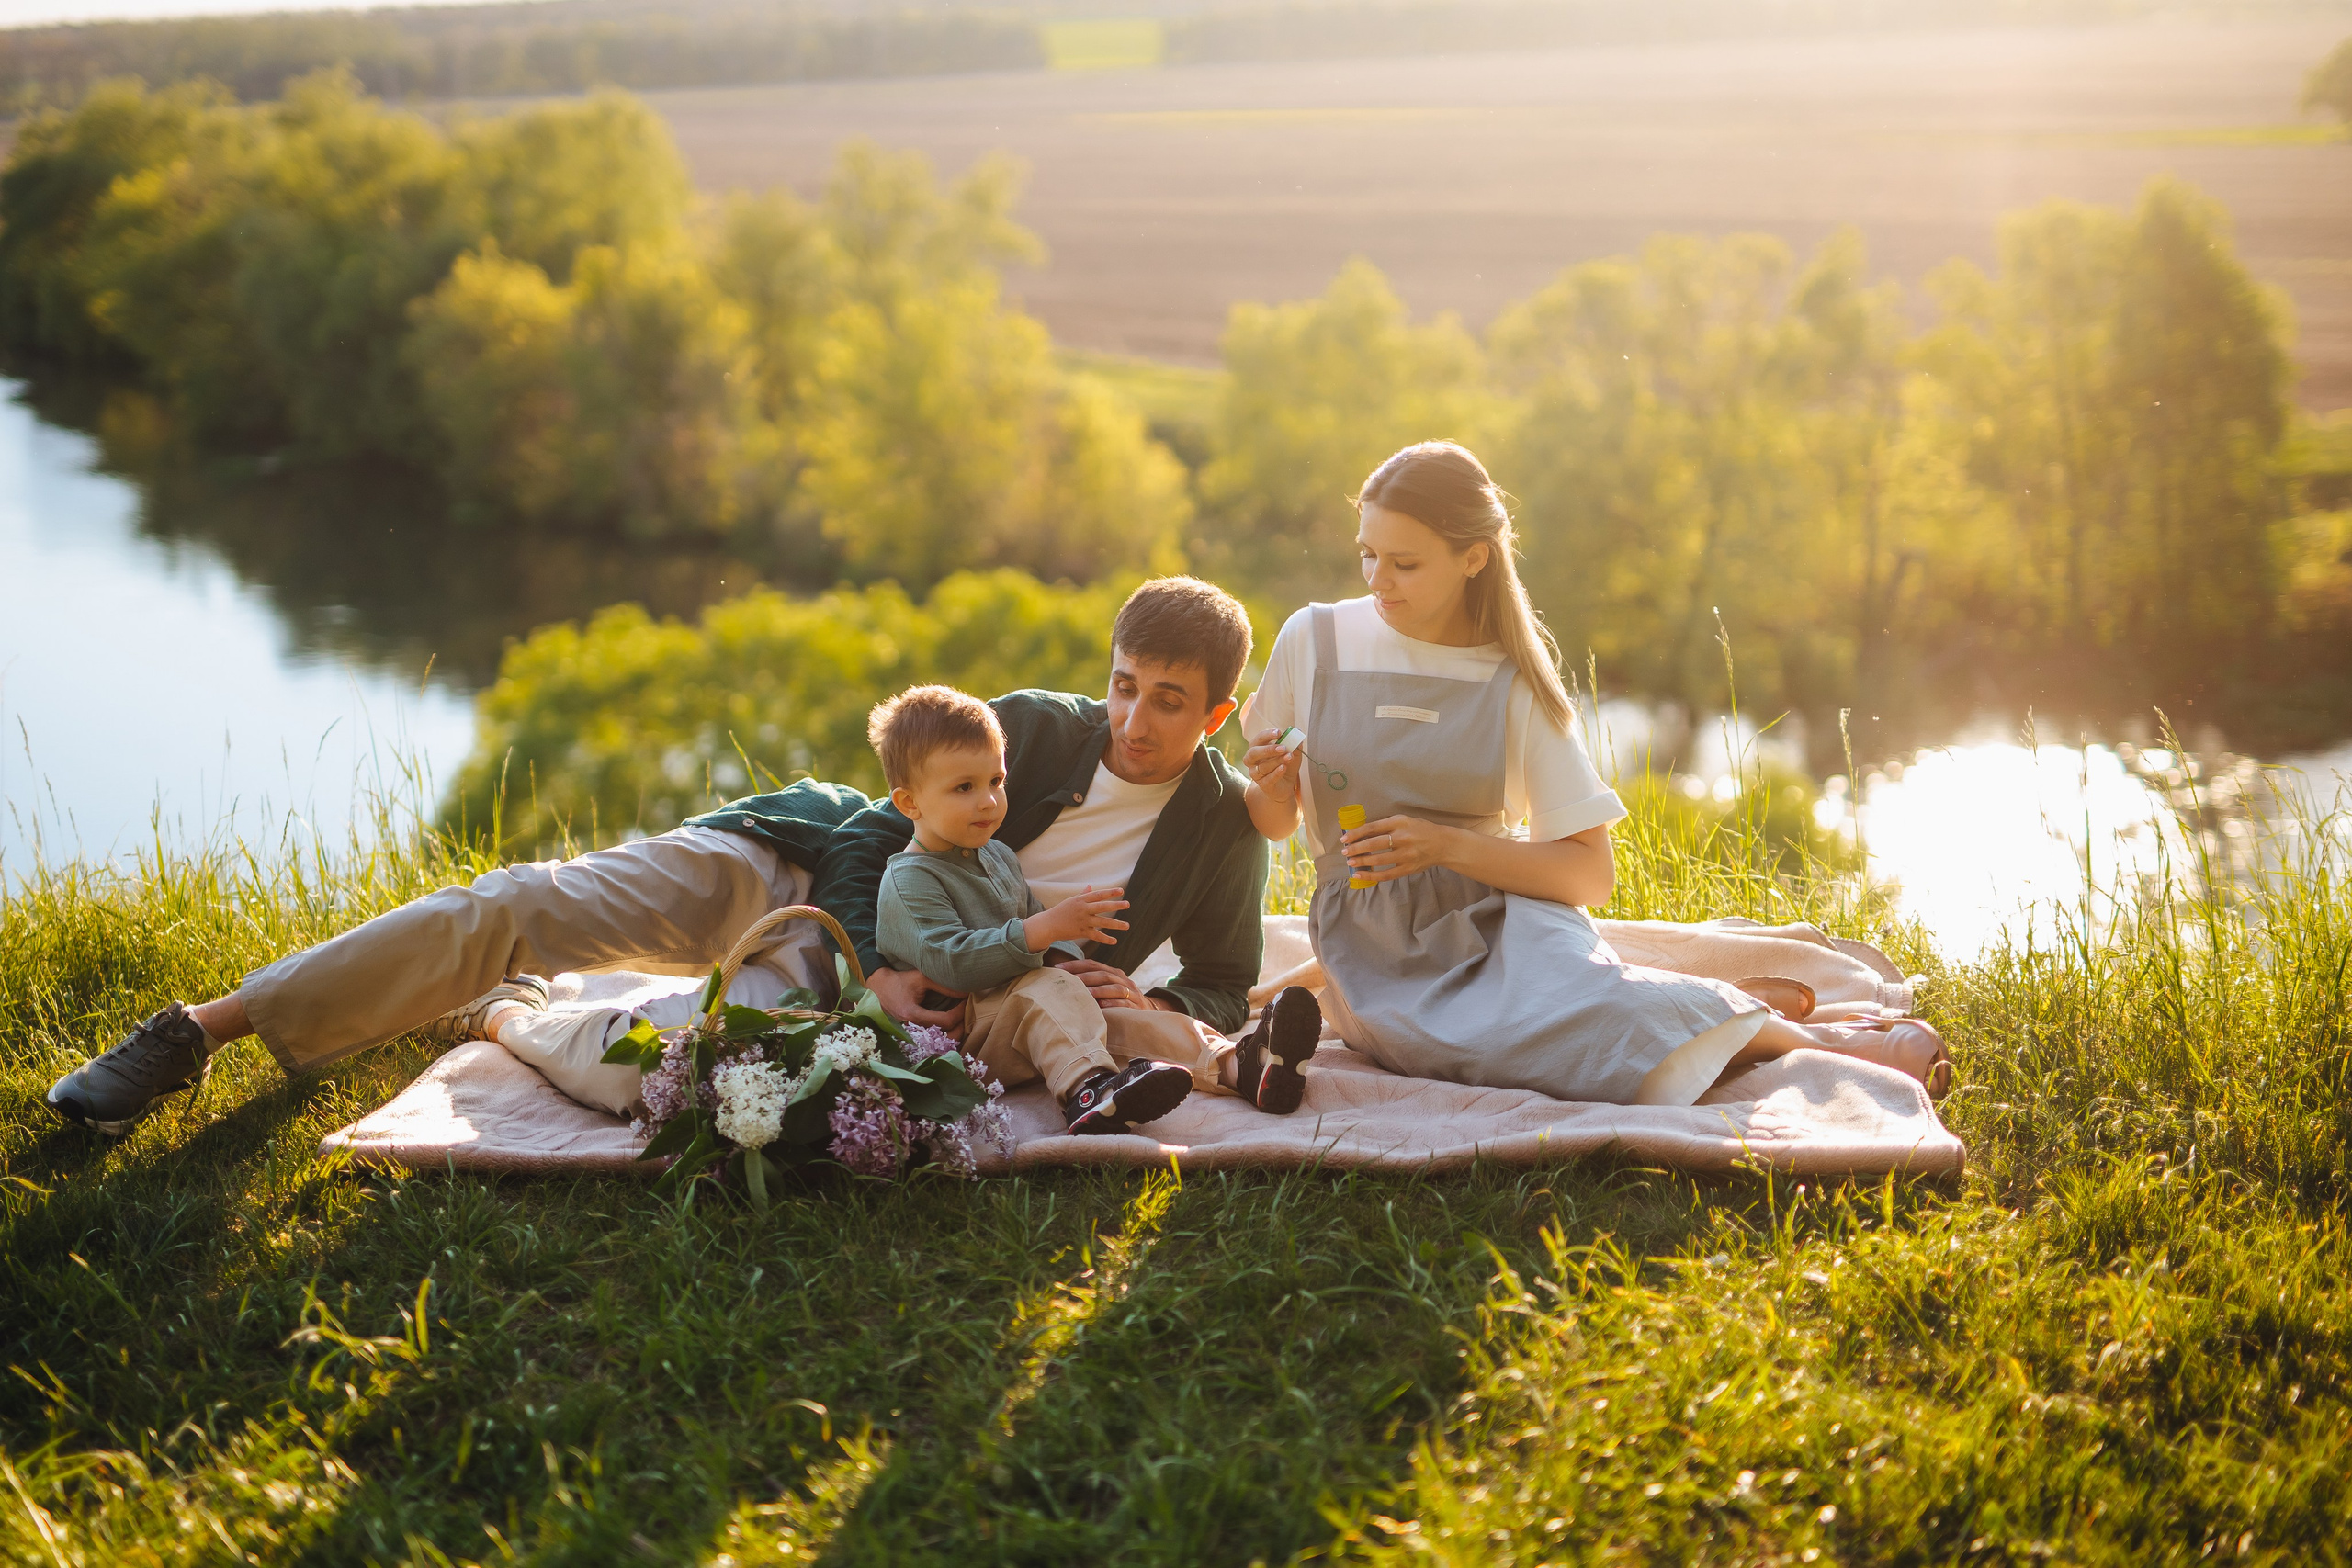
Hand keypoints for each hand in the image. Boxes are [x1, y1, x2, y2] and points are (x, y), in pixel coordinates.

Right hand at [865, 966, 968, 1037]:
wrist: (877, 987)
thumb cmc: (899, 981)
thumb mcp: (921, 978)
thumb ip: (943, 985)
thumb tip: (965, 991)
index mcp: (912, 1015)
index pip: (946, 1021)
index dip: (960, 1012)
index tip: (966, 1001)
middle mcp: (909, 1030)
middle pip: (944, 1039)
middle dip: (960, 1027)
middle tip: (967, 1014)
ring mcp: (908, 1036)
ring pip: (938, 1045)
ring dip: (952, 1035)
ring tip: (959, 1021)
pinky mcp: (908, 1037)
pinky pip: (929, 1043)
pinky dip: (941, 1038)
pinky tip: (947, 1027)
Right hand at [1025, 885, 1128, 951]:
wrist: (1048, 925)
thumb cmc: (1060, 911)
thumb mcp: (1071, 901)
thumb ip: (1082, 894)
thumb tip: (1090, 886)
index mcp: (1081, 900)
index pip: (1098, 894)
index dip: (1110, 892)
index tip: (1121, 891)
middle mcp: (1083, 909)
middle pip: (1102, 906)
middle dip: (1116, 905)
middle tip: (1128, 904)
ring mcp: (1083, 921)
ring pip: (1102, 922)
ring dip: (1116, 924)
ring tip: (1127, 926)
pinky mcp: (1081, 932)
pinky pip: (1096, 936)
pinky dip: (1106, 939)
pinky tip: (1115, 941)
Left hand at [1052, 958, 1167, 1011]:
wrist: (1148, 1012)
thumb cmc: (1121, 1001)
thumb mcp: (1108, 989)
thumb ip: (1091, 984)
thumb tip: (1064, 982)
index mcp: (1113, 973)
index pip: (1092, 965)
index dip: (1076, 965)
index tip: (1058, 968)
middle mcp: (1123, 980)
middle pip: (1102, 974)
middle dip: (1084, 976)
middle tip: (1067, 980)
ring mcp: (1131, 993)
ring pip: (1114, 987)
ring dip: (1098, 990)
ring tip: (1084, 992)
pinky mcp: (1136, 1007)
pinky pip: (1125, 1004)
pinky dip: (1114, 1003)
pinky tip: (1102, 1005)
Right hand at [1241, 727, 1303, 804]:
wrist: (1285, 786)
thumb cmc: (1285, 765)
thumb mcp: (1292, 753)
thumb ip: (1294, 743)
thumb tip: (1297, 731)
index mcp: (1257, 748)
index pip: (1258, 739)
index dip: (1267, 735)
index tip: (1279, 732)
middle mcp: (1253, 761)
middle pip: (1254, 753)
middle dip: (1268, 749)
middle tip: (1283, 747)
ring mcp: (1256, 774)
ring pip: (1263, 767)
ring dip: (1277, 761)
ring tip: (1289, 757)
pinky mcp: (1263, 785)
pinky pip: (1268, 779)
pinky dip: (1276, 773)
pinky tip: (1284, 767)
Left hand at [1340, 813, 1456, 883]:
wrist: (1443, 844)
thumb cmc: (1420, 830)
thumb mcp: (1404, 821)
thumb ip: (1385, 826)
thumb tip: (1361, 834)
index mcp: (1400, 822)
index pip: (1372, 827)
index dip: (1356, 833)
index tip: (1344, 838)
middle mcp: (1403, 838)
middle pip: (1373, 844)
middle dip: (1355, 848)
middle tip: (1344, 852)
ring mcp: (1406, 855)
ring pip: (1378, 860)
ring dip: (1361, 862)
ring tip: (1350, 862)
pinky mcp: (1408, 868)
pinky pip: (1386, 874)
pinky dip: (1371, 876)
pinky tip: (1360, 875)